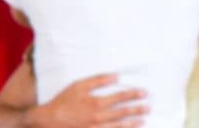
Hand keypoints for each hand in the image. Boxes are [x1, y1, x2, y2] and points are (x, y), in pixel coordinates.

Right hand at [24, 74, 146, 127]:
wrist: (49, 121)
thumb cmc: (63, 101)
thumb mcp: (78, 86)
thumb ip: (97, 80)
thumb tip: (115, 76)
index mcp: (97, 103)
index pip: (121, 97)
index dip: (134, 94)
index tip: (144, 93)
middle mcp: (100, 117)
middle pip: (123, 113)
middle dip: (138, 109)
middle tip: (149, 107)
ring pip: (120, 126)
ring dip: (133, 123)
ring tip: (143, 120)